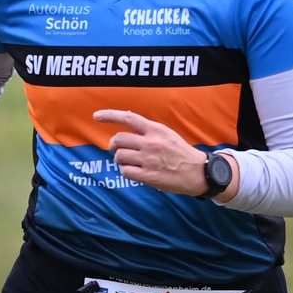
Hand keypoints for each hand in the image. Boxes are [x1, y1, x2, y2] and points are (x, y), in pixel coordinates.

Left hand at [94, 109, 234, 197]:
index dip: (110, 115)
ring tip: (128, 161)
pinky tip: (133, 171)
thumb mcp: (166, 133)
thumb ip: (147, 130)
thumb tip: (126, 127)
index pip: (128, 118)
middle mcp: (150, 143)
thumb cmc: (179, 151)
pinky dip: (125, 171)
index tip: (96, 116)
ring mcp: (149, 160)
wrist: (196, 172)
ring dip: (119, 159)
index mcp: (155, 130)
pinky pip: (125, 172)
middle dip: (113, 145)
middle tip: (117, 149)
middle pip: (118, 139)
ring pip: (119, 157)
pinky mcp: (149, 176)